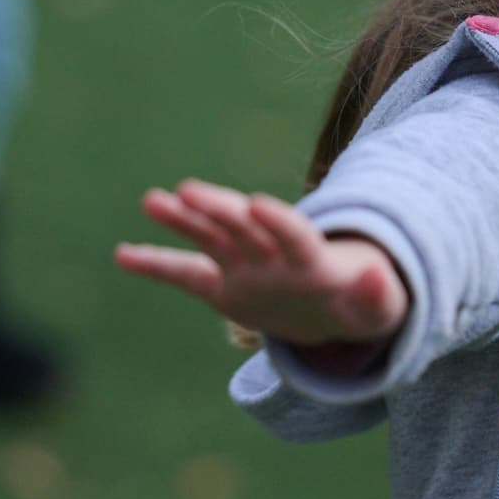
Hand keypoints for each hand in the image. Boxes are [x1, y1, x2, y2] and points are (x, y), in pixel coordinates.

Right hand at [114, 179, 408, 346]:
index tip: (258, 204)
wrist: (337, 309)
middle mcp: (272, 252)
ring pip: (211, 237)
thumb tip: (376, 273)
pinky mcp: (224, 286)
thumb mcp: (376, 308)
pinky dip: (155, 264)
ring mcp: (245, 265)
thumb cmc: (360, 304)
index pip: (293, 234)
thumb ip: (375, 293)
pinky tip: (122, 254)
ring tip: (152, 199)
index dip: (278, 221)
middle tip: (188, 190)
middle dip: (219, 208)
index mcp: (310, 258)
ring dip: (183, 219)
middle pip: (244, 227)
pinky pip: (184, 275)